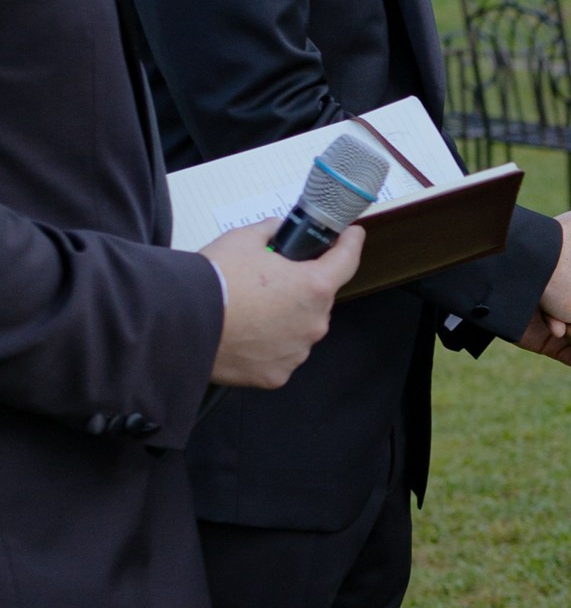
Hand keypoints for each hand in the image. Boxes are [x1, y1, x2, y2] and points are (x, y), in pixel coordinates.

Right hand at [204, 221, 361, 388]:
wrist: (180, 321)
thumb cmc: (215, 280)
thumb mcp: (244, 239)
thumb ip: (271, 232)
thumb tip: (276, 232)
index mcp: (314, 287)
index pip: (346, 261)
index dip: (350, 244)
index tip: (353, 237)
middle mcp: (313, 323)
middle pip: (317, 300)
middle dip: (299, 288)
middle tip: (269, 281)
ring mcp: (296, 352)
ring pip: (299, 330)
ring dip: (284, 319)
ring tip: (250, 311)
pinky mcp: (276, 375)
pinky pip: (280, 355)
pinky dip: (268, 346)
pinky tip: (245, 336)